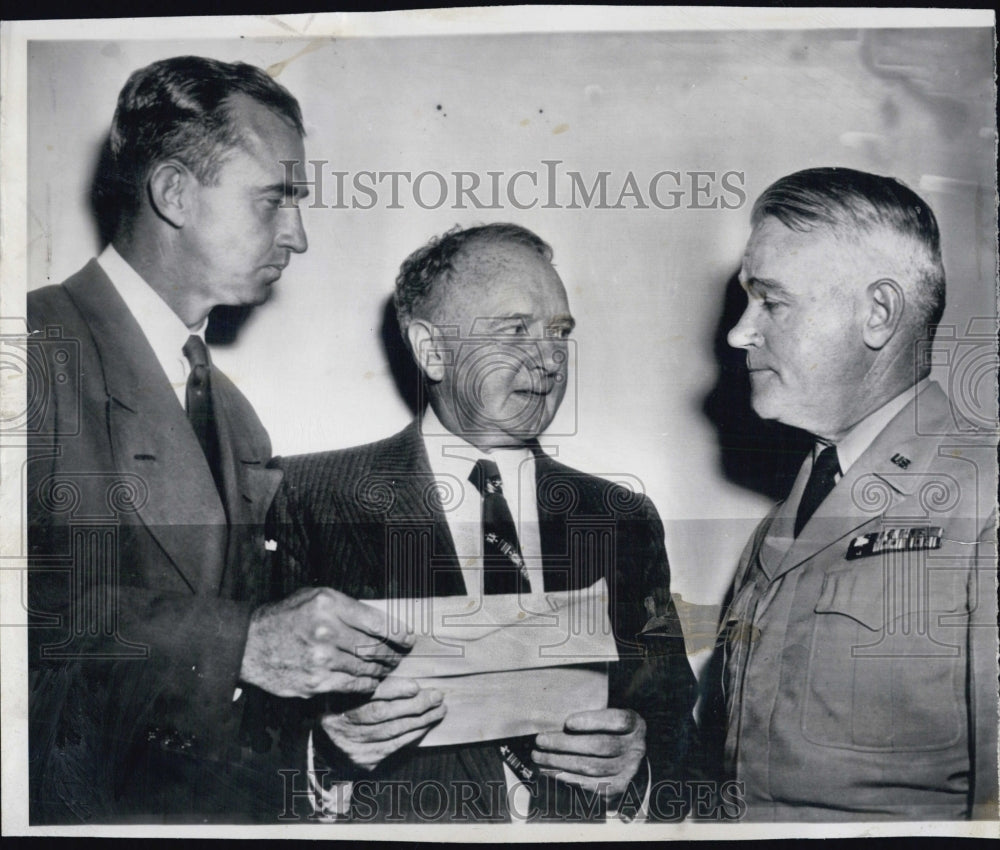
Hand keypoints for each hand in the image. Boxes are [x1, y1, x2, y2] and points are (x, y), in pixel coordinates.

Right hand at [240, 587, 413, 697]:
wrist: (250, 645)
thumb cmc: (286, 617)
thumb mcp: (315, 597)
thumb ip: (347, 606)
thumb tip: (382, 620)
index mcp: (329, 605)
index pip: (376, 621)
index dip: (398, 632)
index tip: (409, 638)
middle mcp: (327, 631)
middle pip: (374, 647)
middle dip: (394, 652)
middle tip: (402, 654)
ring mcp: (322, 660)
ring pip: (367, 667)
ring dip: (383, 669)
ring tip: (390, 666)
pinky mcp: (316, 682)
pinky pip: (354, 684)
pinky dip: (368, 683)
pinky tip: (373, 679)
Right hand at [320, 677, 445, 771]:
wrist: (327, 744)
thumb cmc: (345, 706)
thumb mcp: (349, 688)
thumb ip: (370, 679)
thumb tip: (405, 670)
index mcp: (336, 699)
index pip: (367, 694)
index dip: (393, 690)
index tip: (415, 686)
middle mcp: (340, 723)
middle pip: (382, 714)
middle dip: (414, 705)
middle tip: (437, 696)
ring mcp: (351, 744)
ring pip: (391, 731)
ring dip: (420, 720)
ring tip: (439, 709)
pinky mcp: (363, 759)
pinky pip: (393, 746)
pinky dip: (413, 735)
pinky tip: (426, 725)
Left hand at [532, 708, 645, 801]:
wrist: (631, 762)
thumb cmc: (611, 732)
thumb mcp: (611, 719)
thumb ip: (593, 716)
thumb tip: (555, 716)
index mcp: (635, 725)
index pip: (617, 721)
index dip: (593, 721)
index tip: (568, 722)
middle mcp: (635, 748)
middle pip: (599, 745)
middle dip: (565, 743)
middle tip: (540, 740)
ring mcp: (628, 771)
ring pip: (591, 767)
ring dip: (560, 762)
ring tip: (538, 756)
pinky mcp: (617, 788)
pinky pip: (589, 785)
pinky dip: (567, 778)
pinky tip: (550, 771)